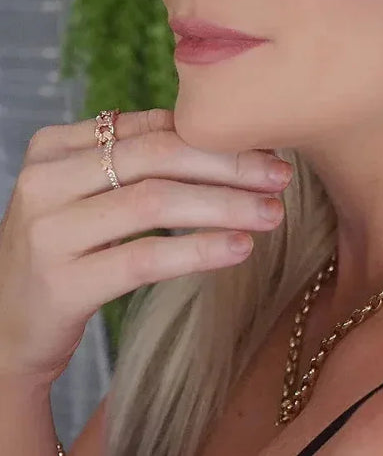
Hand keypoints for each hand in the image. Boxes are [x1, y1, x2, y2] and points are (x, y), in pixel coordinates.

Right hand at [0, 108, 291, 385]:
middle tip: (280, 177)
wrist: (4, 328)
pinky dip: (199, 250)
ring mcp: (48, 232)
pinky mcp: (59, 284)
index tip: (266, 148)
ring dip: (225, 205)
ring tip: (272, 214)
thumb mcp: (87, 193)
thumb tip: (225, 135)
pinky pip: (144, 258)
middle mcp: (45, 180)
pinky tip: (239, 248)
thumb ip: (136, 157)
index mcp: (54, 146)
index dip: (215, 137)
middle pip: (157, 157)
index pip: (151, 129)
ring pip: (155, 203)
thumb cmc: (66, 249)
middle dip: (229, 164)